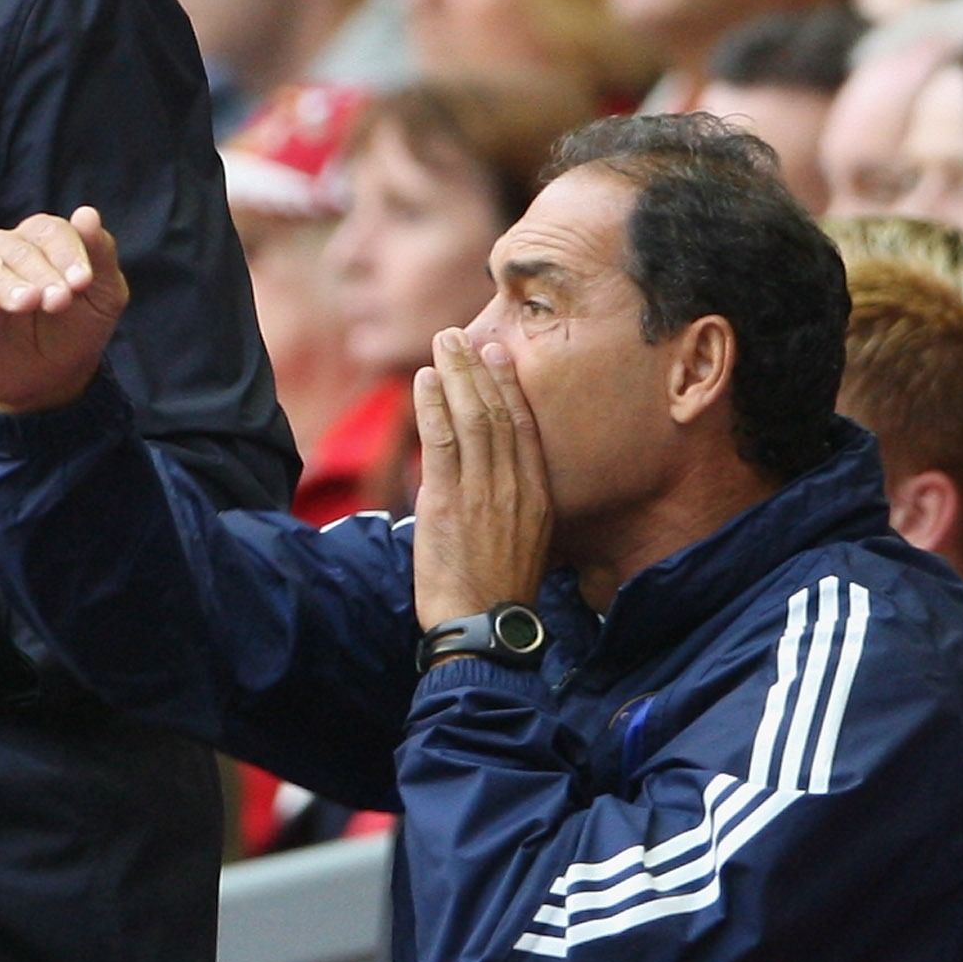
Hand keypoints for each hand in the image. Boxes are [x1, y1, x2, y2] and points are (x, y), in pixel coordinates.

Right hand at [0, 207, 129, 414]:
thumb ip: (100, 252)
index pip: (49, 230)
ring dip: (9, 286)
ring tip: (27, 303)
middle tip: (59, 301)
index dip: (67, 253)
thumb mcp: (104, 294)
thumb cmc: (78, 326)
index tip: (83, 282)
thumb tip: (87, 214)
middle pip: (19, 249)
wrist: (53, 376)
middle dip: (43, 275)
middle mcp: (5, 250)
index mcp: (41, 239)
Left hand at [409, 331, 553, 630]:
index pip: (525, 427)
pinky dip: (433, 407)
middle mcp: (514, 487)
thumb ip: (510, 505)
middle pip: (498, 413)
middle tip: (462, 334)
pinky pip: (441, 443)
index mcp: (537, 496)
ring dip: (456, 375)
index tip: (499, 355)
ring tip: (444, 343)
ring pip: (472, 420)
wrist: (483, 626)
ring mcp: (482, 493)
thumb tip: (489, 480)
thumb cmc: (495, 590)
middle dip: (479, 369)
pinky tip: (425, 380)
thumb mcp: (522, 542)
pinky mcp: (447, 503)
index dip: (510, 387)